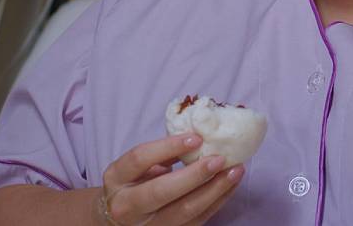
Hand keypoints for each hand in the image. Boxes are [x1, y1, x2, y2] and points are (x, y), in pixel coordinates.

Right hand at [97, 133, 243, 225]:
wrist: (118, 219)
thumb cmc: (133, 183)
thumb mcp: (137, 166)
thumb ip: (161, 153)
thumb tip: (199, 135)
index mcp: (116, 178)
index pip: (140, 159)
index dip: (167, 147)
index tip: (196, 137)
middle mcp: (126, 205)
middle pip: (161, 191)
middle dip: (194, 175)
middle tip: (220, 159)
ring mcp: (147, 225)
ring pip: (183, 210)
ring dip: (214, 190)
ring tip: (236, 171)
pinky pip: (197, 220)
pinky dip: (217, 201)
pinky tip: (230, 185)